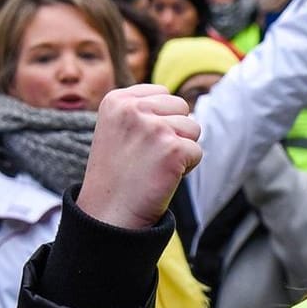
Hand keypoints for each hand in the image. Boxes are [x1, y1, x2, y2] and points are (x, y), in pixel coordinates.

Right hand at [76, 85, 202, 230]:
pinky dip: (186, 168)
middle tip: (149, 157)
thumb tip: (181, 103)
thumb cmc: (118, 174)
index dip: (160, 119)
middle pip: (182, 107)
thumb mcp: (118, 129)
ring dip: (181, 149)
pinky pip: (197, 152)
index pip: (163, 94)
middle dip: (174, 132)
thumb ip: (143, 109)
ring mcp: (153, 127)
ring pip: (193, 128)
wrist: (109, 213)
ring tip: (155, 166)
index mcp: (117, 99)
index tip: (139, 142)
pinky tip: (163, 177)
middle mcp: (133, 108)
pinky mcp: (173, 148)